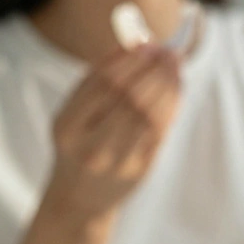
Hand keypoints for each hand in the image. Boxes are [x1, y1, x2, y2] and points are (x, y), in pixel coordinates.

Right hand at [43, 46, 181, 225]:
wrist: (78, 200)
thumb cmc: (78, 145)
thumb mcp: (72, 115)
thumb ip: (96, 80)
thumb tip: (135, 43)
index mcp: (67, 127)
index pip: (103, 84)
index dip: (129, 60)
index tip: (147, 44)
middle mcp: (90, 146)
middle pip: (130, 97)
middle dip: (154, 69)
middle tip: (169, 52)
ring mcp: (117, 161)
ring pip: (150, 114)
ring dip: (168, 84)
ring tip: (175, 67)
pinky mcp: (140, 170)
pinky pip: (161, 130)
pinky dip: (172, 104)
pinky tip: (176, 88)